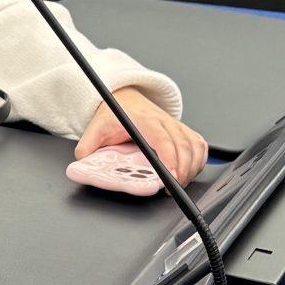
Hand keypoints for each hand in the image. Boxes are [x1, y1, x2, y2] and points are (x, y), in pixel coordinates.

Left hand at [77, 89, 208, 187]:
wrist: (126, 97)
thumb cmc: (115, 114)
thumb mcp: (96, 127)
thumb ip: (88, 145)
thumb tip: (83, 161)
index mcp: (144, 120)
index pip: (162, 139)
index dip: (169, 158)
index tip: (169, 175)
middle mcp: (163, 121)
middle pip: (183, 145)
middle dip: (183, 170)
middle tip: (174, 188)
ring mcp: (175, 125)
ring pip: (195, 145)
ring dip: (193, 166)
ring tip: (181, 183)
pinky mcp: (183, 130)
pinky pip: (199, 144)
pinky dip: (200, 159)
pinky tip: (191, 171)